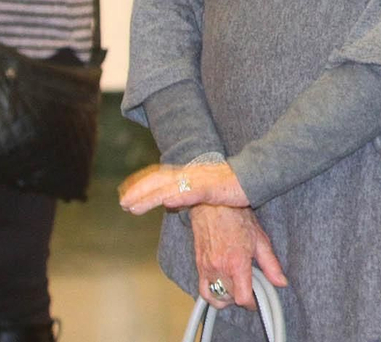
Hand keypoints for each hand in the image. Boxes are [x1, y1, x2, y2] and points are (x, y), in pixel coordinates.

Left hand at [119, 161, 249, 213]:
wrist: (258, 175)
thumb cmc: (233, 184)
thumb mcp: (206, 188)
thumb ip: (188, 192)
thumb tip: (169, 199)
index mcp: (189, 174)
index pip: (160, 177)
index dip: (142, 186)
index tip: (125, 197)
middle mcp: (192, 174)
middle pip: (160, 180)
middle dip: (140, 192)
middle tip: (123, 204)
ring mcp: (202, 180)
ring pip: (171, 186)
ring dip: (151, 196)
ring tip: (133, 206)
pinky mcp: (215, 188)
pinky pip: (195, 192)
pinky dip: (181, 196)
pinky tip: (168, 202)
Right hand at [189, 205, 286, 311]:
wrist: (213, 206)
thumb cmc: (237, 218)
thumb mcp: (261, 240)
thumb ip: (271, 265)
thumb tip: (281, 282)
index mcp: (237, 263)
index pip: (242, 298)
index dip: (252, 304)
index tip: (256, 301)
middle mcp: (220, 268)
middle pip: (230, 299)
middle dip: (242, 297)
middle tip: (250, 287)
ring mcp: (207, 268)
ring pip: (217, 297)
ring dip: (228, 298)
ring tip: (237, 288)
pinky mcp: (199, 266)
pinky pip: (203, 291)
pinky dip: (212, 296)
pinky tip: (222, 289)